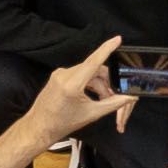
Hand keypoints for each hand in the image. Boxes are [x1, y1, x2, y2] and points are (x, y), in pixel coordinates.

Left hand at [1, 47, 128, 161]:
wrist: (38, 129)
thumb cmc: (61, 124)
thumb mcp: (91, 114)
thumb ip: (113, 103)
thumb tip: (129, 97)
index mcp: (71, 84)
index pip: (93, 61)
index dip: (107, 49)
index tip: (117, 39)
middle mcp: (64, 75)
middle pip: (93, 70)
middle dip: (106, 82)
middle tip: (114, 96)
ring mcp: (59, 74)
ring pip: (87, 73)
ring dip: (97, 85)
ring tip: (102, 100)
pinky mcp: (57, 77)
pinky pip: (78, 75)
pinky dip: (88, 84)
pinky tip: (91, 96)